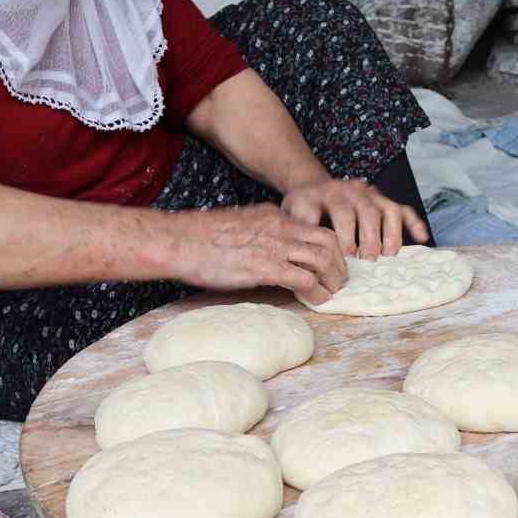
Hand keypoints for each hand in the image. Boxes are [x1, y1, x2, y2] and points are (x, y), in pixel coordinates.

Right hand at [167, 203, 345, 305]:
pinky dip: (317, 291)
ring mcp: (274, 246)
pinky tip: (318, 301)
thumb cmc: (198, 237)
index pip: (312, 227)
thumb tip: (263, 252)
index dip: (326, 247)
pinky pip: (304, 279)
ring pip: (323, 258)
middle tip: (339, 279)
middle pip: (328, 239)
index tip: (329, 263)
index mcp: (272, 216)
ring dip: (333, 278)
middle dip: (339, 261)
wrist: (178, 240)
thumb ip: (256, 234)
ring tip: (332, 292)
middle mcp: (279, 227)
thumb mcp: (236, 226)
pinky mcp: (266, 267)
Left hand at [282, 177, 430, 259]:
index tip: (346, 257)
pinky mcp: (383, 201)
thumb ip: (300, 231)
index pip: (341, 212)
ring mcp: (370, 195)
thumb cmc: (303, 208)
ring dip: (390, 233)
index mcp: (328, 194)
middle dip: (369, 238)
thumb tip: (307, 258)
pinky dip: (414, 223)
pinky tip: (422, 238)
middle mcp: (352, 191)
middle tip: (367, 261)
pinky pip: (402, 209)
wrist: (312, 187)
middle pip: (367, 211)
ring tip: (388, 255)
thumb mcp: (292, 214)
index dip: (345, 235)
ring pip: (387, 209)